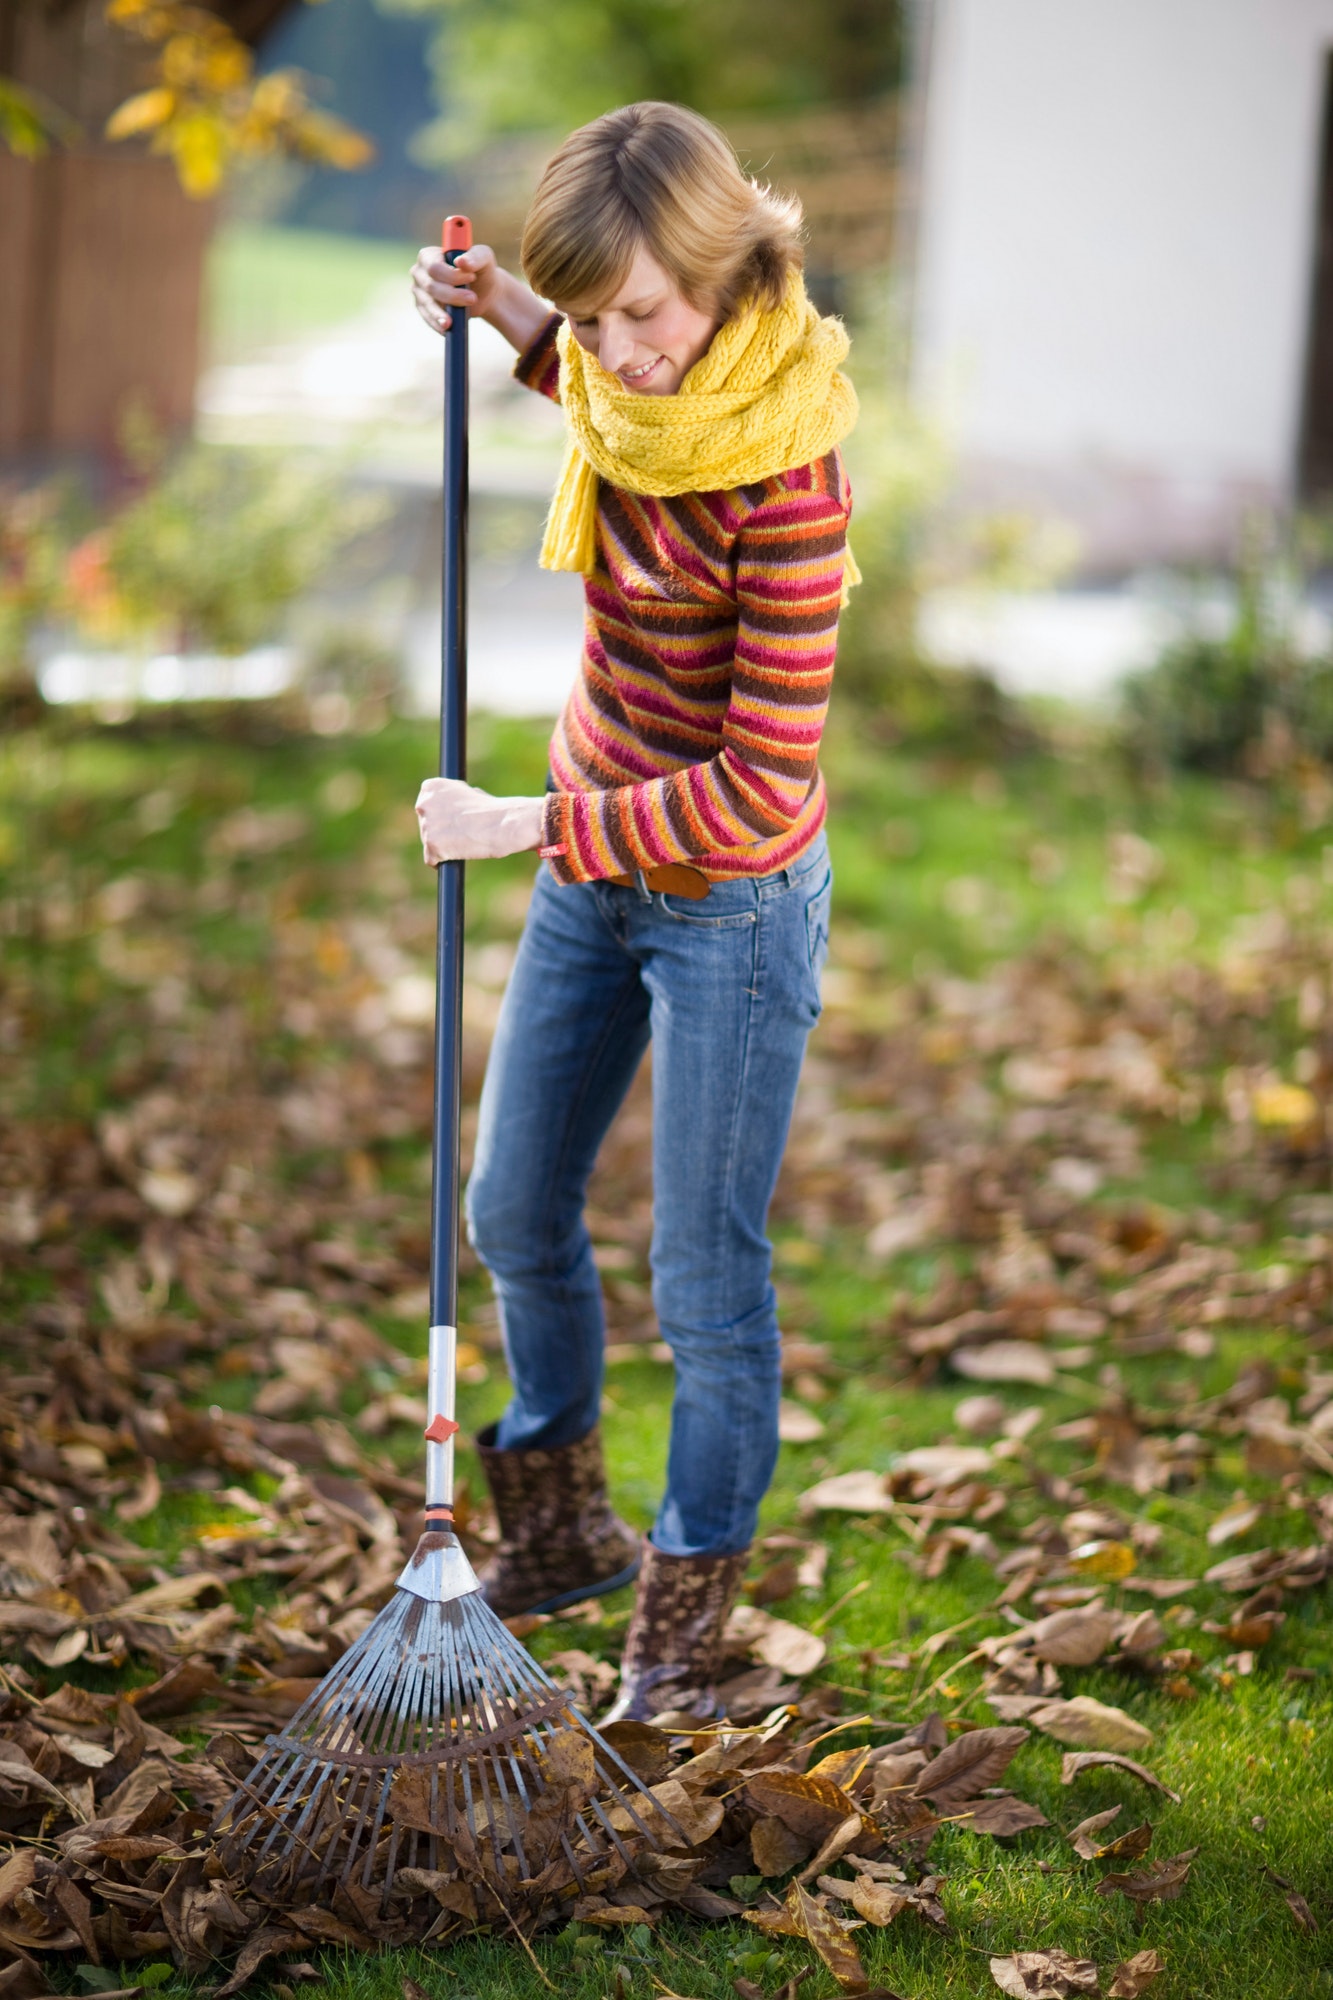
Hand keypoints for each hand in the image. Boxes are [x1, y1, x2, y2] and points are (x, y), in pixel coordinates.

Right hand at [410, 243, 501, 335]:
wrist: (484, 293)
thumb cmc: (481, 271)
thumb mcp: (484, 258)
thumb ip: (475, 256)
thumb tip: (460, 261)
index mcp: (429, 255)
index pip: (434, 267)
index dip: (451, 275)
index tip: (471, 277)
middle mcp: (420, 272)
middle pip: (430, 286)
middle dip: (452, 295)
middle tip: (472, 299)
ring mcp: (419, 291)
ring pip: (428, 303)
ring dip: (442, 313)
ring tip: (453, 322)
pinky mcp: (423, 308)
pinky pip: (427, 317)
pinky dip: (437, 324)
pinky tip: (446, 329)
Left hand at [415, 778, 544, 862]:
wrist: (501, 824)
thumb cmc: (492, 810)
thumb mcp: (469, 793)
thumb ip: (451, 799)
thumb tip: (447, 809)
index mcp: (431, 787)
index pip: (426, 805)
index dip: (441, 816)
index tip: (456, 820)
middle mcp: (424, 804)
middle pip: (425, 824)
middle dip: (440, 831)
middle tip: (461, 833)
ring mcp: (426, 826)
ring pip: (429, 842)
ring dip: (443, 846)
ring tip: (464, 842)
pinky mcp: (431, 846)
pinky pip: (431, 860)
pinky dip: (443, 861)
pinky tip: (457, 855)